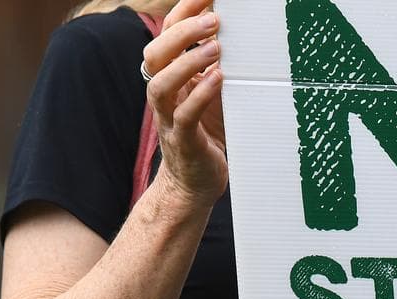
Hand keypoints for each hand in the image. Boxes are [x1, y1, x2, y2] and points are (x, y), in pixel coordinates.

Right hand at [143, 0, 227, 205]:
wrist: (195, 184)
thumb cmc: (208, 134)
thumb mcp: (215, 95)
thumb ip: (219, 67)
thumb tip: (240, 36)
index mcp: (170, 77)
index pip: (168, 36)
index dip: (183, 12)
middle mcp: (164, 95)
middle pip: (156, 54)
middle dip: (182, 33)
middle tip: (214, 20)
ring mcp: (169, 119)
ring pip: (161, 84)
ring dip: (188, 62)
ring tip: (216, 47)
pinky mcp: (183, 142)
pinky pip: (184, 116)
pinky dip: (200, 95)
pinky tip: (219, 80)